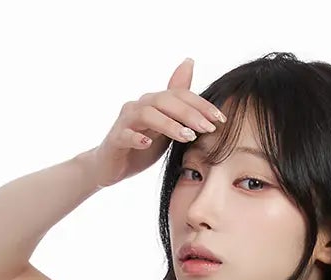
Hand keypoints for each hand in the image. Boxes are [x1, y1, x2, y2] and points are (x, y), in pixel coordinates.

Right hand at [83, 58, 225, 190]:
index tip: (221, 118)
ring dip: (169, 124)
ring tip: (188, 137)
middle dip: (190, 113)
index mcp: (154, 102)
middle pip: (166, 101)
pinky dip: (136, 138)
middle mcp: (139, 105)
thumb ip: (178, 104)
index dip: (201, 104)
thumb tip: (189, 63)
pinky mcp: (115, 139)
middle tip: (209, 128)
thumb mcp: (165, 126)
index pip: (180, 95)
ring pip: (148, 115)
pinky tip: (147, 144)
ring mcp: (126, 121)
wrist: (110, 165)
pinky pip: (125, 135)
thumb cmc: (140, 144)